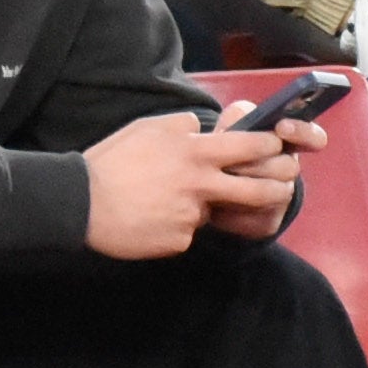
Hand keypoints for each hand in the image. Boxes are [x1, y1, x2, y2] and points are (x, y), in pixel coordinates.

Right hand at [83, 111, 289, 260]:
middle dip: (277, 188)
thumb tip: (198, 127)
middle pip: (255, 190)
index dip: (270, 146)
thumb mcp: (147, 128)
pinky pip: (186, 233)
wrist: (82, 203)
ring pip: (211, 212)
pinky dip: (174, 227)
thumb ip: (180, 126)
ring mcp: (191, 216)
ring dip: (201, 207)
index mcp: (194, 152)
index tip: (278, 146)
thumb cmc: (111, 161)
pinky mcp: (179, 241)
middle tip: (285, 188)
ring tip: (165, 200)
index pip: (248, 147)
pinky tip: (150, 219)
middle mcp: (199, 185)